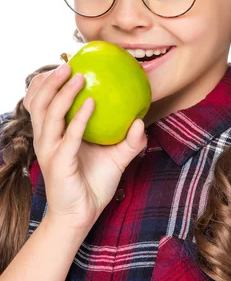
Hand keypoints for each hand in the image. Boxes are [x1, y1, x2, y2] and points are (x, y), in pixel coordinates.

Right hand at [23, 63, 147, 228]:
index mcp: (55, 135)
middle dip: (50, 80)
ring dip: (63, 92)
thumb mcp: (115, 159)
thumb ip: (129, 141)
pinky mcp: (59, 162)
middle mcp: (47, 140)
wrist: (80, 217)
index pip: (43, 103)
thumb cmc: (93, 186)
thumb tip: (142, 122)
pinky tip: (90, 103)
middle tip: (68, 63)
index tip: (65, 64)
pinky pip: (70, 135)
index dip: (48, 83)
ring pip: (49, 114)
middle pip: (40, 102)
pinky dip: (79, 118)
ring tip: (78, 75)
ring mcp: (51, 150)